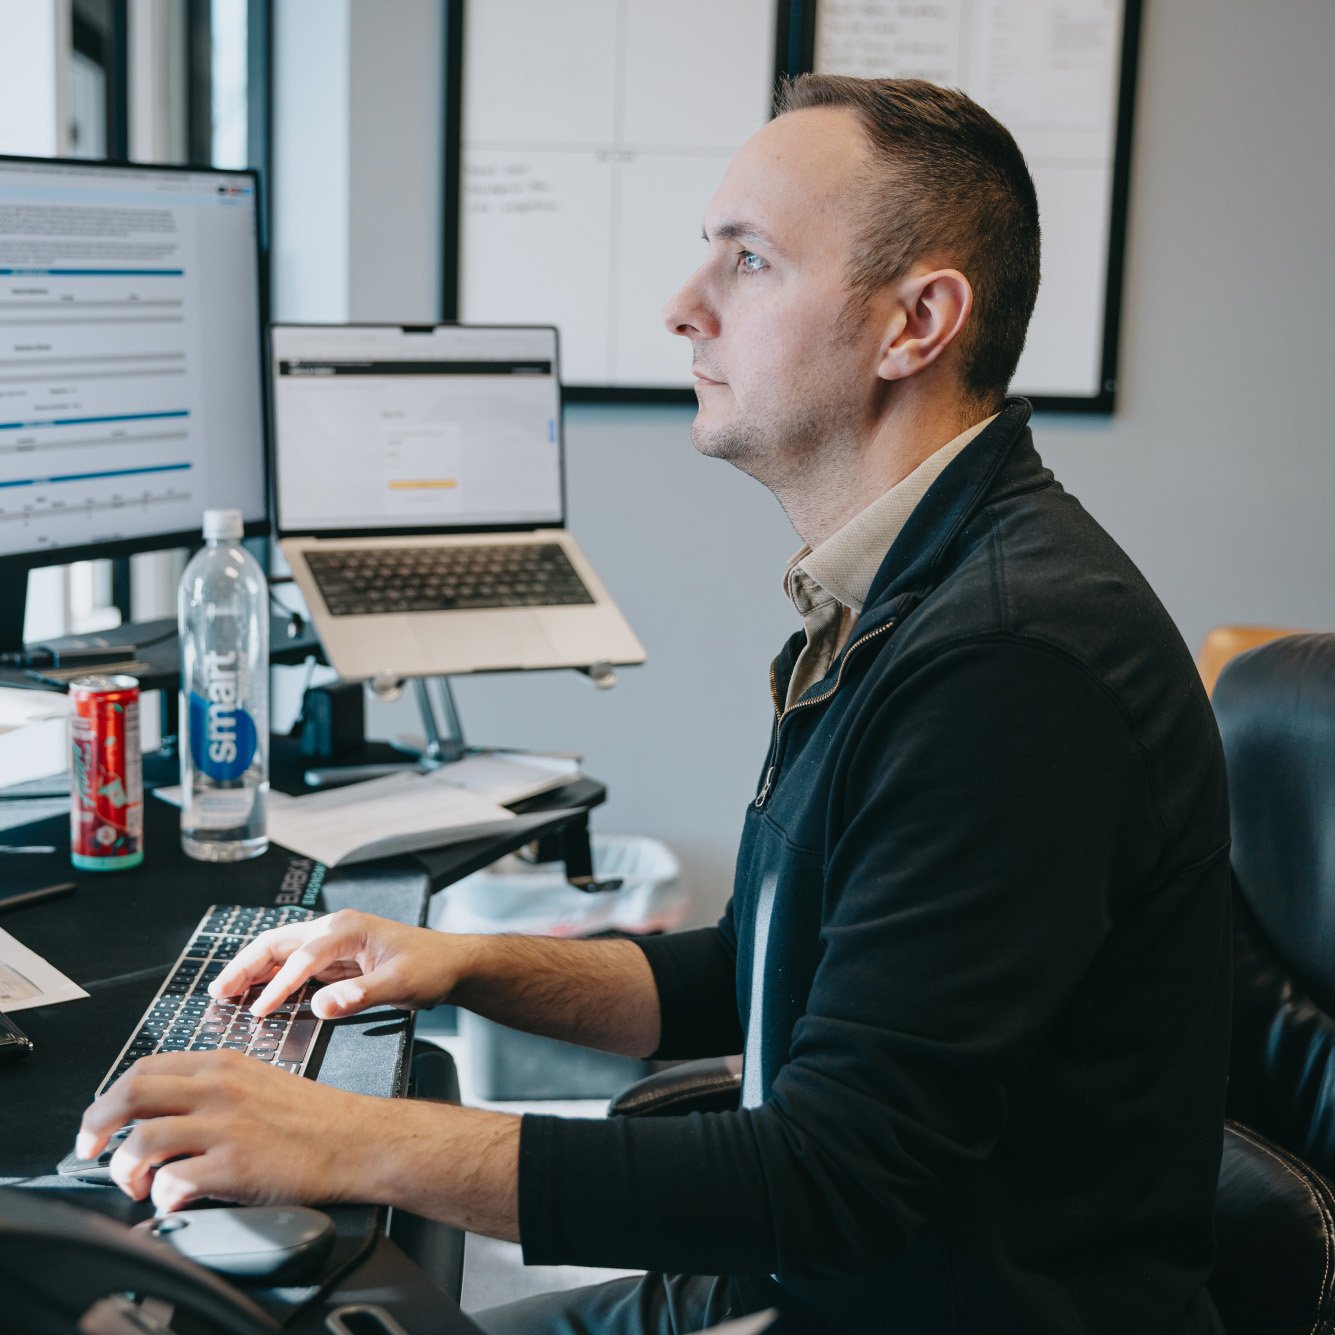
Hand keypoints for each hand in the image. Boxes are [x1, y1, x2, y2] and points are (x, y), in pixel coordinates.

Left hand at [74, 1050, 390, 1211]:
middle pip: (129, 1095)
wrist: (358, 1139)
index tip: (101, 1124)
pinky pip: (172, 1182)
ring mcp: (226, 1125)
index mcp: (223, 1063)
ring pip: (140, 1142)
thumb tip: (163, 1113)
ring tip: (140, 1185)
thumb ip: (211, 1088)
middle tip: (91, 1151)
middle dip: (95, 1128)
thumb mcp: (259, 1081)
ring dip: (126, 1172)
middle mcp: (219, 1088)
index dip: (109, 1099)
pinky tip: (176, 1198)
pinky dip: (162, 1197)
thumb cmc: (314, 1117)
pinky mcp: (235, 1165)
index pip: (143, 1068)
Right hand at [208, 908, 461, 1018]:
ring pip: (281, 952)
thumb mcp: (400, 983)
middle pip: (278, 943)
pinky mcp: (335, 960)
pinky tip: (255, 994)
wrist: (453, 964)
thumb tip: (324, 1006)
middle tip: (219, 992)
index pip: (303, 957)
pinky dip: (271, 978)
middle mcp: (335, 930)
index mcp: (347, 929)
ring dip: (253, 970)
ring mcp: (333, 944)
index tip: (259, 1010)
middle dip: (247, 966)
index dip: (279, 984)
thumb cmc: (432, 967)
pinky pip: (294, 966)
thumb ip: (361, 995)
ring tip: (224, 993)